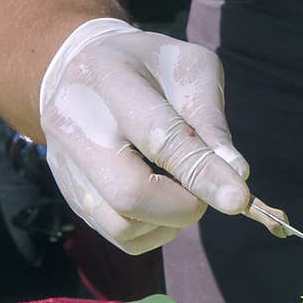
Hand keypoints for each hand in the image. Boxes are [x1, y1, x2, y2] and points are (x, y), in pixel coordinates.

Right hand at [39, 18, 250, 253]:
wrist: (80, 68)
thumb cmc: (149, 67)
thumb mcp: (189, 69)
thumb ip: (211, 119)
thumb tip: (236, 174)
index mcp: (110, 79)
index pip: (159, 138)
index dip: (202, 173)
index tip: (239, 199)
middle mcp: (74, 124)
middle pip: (129, 194)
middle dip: (183, 206)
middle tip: (204, 191)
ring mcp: (64, 163)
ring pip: (121, 225)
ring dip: (168, 222)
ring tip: (181, 192)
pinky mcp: (68, 192)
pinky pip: (117, 235)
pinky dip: (152, 232)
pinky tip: (161, 205)